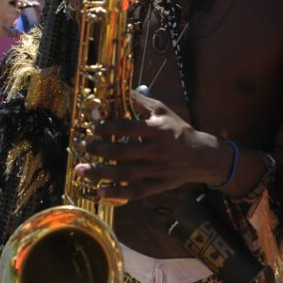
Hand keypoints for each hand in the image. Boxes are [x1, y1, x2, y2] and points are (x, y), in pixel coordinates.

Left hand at [74, 89, 221, 200]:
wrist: (201, 155)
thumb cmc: (178, 130)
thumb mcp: (163, 111)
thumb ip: (142, 102)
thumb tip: (121, 89)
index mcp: (157, 130)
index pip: (127, 127)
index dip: (108, 128)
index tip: (93, 128)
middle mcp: (157, 150)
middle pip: (122, 152)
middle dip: (98, 149)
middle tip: (82, 146)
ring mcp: (158, 170)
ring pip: (125, 173)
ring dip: (100, 172)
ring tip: (80, 170)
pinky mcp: (159, 185)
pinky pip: (136, 191)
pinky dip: (117, 193)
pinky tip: (100, 192)